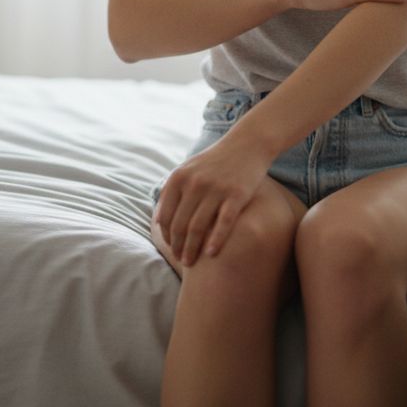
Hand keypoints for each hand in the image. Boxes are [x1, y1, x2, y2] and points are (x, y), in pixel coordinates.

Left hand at [153, 130, 273, 266]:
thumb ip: (173, 191)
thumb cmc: (216, 161)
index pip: (165, 215)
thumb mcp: (189, 169)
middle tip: (181, 261)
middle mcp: (194, 183)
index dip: (166, 236)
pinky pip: (223, 223)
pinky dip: (216, 240)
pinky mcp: (237, 194)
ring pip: (198, 227)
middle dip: (178, 247)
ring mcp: (216, 189)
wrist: (247, 144)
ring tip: (191, 263)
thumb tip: (158, 220)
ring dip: (192, 249)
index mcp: (179, 178)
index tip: (171, 248)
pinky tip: (211, 254)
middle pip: (180, 225)